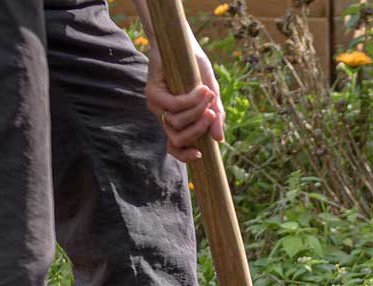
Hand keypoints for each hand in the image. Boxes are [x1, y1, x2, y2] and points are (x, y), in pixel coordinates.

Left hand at [145, 40, 225, 162]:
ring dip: (197, 111)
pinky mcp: (153, 93)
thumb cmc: (195, 67)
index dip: (185, 156)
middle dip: (198, 130)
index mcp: (175, 120)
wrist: (181, 41)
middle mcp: (163, 116)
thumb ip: (215, 116)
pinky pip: (174, 106)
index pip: (175, 147)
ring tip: (209, 94)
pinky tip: (202, 89)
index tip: (201, 155)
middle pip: (177, 139)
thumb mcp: (210, 94)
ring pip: (177, 123)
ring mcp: (156, 106)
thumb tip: (220, 140)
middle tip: (212, 114)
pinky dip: (191, 100)